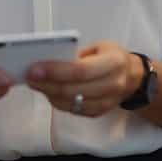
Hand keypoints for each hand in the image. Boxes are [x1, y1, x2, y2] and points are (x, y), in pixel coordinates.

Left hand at [25, 40, 142, 117]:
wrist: (133, 78)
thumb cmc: (111, 57)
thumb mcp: (99, 47)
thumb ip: (77, 54)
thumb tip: (48, 59)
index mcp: (114, 62)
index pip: (80, 70)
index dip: (55, 71)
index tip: (34, 68)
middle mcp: (113, 84)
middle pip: (73, 89)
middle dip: (46, 83)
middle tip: (29, 76)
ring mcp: (107, 102)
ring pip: (70, 102)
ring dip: (48, 93)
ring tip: (34, 82)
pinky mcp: (98, 112)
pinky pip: (73, 110)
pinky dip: (57, 101)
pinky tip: (47, 91)